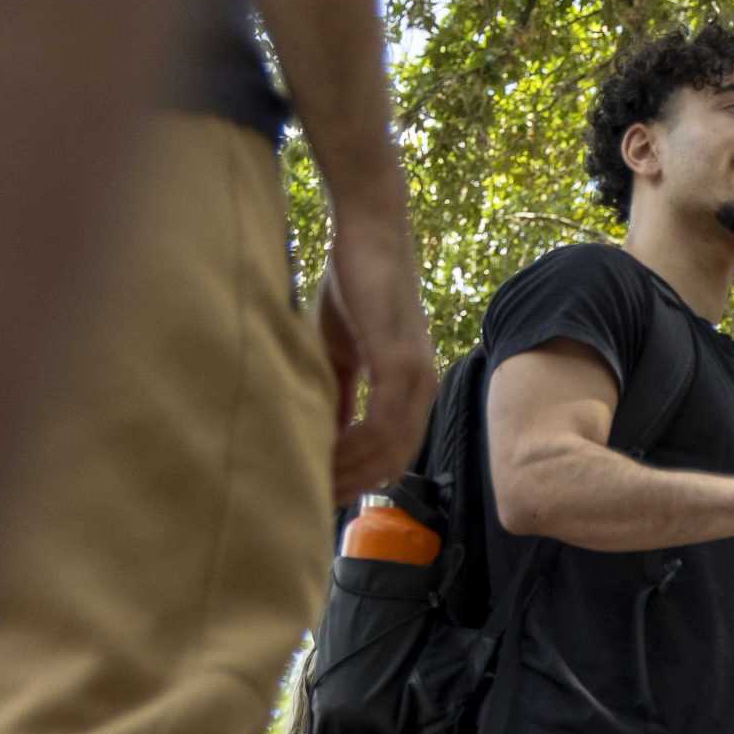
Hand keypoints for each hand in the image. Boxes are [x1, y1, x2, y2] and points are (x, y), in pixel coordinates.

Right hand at [316, 198, 437, 505]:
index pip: (393, 453)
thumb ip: (338, 393)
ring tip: (312, 482)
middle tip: (314, 499)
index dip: (361, 478)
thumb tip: (321, 436)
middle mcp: (421, 388)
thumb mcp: (340, 351)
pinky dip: (353, 443)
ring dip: (350, 469)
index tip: (325, 493)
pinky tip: (324, 453)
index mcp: (410, 389)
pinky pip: (381, 421)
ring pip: (388, 448)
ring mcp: (415, 376)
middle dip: (354, 484)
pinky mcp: (399, 361)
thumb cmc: (352, 286)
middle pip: (394, 460)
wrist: (368, 233)